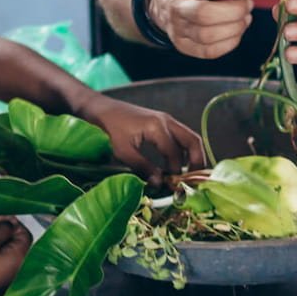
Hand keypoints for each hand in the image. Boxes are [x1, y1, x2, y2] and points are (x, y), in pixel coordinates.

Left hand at [78, 95, 204, 183]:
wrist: (99, 108)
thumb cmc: (108, 128)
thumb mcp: (122, 151)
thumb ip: (143, 167)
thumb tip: (159, 184)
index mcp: (157, 127)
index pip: (175, 154)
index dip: (176, 172)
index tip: (172, 186)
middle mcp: (166, 121)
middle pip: (192, 141)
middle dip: (197, 162)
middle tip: (193, 180)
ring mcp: (164, 119)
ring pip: (188, 137)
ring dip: (191, 156)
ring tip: (186, 175)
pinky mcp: (160, 121)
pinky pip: (179, 136)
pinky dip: (182, 150)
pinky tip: (175, 164)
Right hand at [147, 0, 281, 59]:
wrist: (159, 0)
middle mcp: (177, 5)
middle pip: (207, 14)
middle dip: (237, 10)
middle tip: (248, 4)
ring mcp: (177, 28)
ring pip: (209, 36)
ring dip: (236, 28)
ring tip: (243, 17)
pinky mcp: (183, 46)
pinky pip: (210, 52)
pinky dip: (230, 43)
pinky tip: (235, 30)